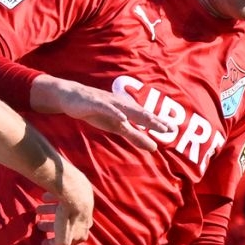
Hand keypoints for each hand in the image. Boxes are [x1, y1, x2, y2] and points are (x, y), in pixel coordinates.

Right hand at [34, 75, 177, 151]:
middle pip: (140, 114)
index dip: (158, 124)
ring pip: (127, 110)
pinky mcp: (96, 103)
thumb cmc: (97, 111)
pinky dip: (116, 113)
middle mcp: (121, 105)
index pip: (146, 118)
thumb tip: (153, 147)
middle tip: (167, 128)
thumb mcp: (116, 126)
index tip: (173, 130)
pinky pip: (107, 109)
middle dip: (154, 121)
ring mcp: (109, 103)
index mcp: (127, 110)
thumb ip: (134, 136)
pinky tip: (123, 118)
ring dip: (139, 116)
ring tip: (151, 123)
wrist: (72, 97)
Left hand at [45, 160, 94, 244]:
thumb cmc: (67, 217)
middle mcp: (85, 218)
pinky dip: (53, 199)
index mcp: (83, 231)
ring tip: (38, 209)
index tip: (43, 242)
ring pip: (63, 210)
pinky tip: (44, 197)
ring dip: (50, 211)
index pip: (70, 242)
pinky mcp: (77, 192)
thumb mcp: (63, 238)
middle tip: (39, 225)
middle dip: (52, 226)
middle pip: (66, 225)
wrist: (73, 192)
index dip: (55, 244)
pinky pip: (62, 197)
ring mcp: (81, 204)